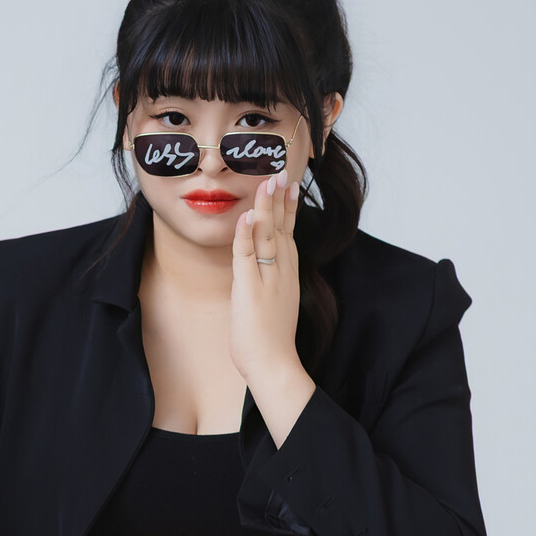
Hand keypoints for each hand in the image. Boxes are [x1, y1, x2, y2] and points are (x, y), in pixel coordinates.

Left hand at [231, 175, 315, 444]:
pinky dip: (246, 236)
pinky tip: (246, 216)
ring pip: (268, 236)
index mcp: (287, 273)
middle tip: (280, 172)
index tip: (289, 184)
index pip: (289, 233)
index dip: (288, 208)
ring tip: (266, 181)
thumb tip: (266, 267)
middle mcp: (281, 271)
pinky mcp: (250, 289)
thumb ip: (271, 280)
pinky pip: (247, 257)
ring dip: (266, 208)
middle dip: (280, 199)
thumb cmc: (271, 338)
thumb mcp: (275, 301)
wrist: (274, 364)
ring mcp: (267, 279)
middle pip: (282, 228)